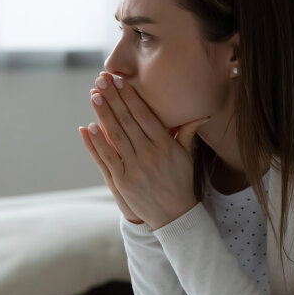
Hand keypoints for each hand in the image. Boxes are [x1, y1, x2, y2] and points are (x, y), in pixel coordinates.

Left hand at [82, 71, 210, 229]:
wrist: (174, 214)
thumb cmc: (181, 181)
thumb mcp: (187, 155)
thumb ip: (189, 132)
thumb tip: (204, 114)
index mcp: (165, 144)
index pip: (144, 115)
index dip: (130, 97)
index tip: (120, 81)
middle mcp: (149, 153)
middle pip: (127, 120)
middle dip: (113, 98)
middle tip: (101, 80)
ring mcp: (135, 167)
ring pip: (115, 135)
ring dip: (103, 114)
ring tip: (94, 95)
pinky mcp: (123, 181)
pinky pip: (107, 158)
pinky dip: (98, 143)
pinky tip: (89, 127)